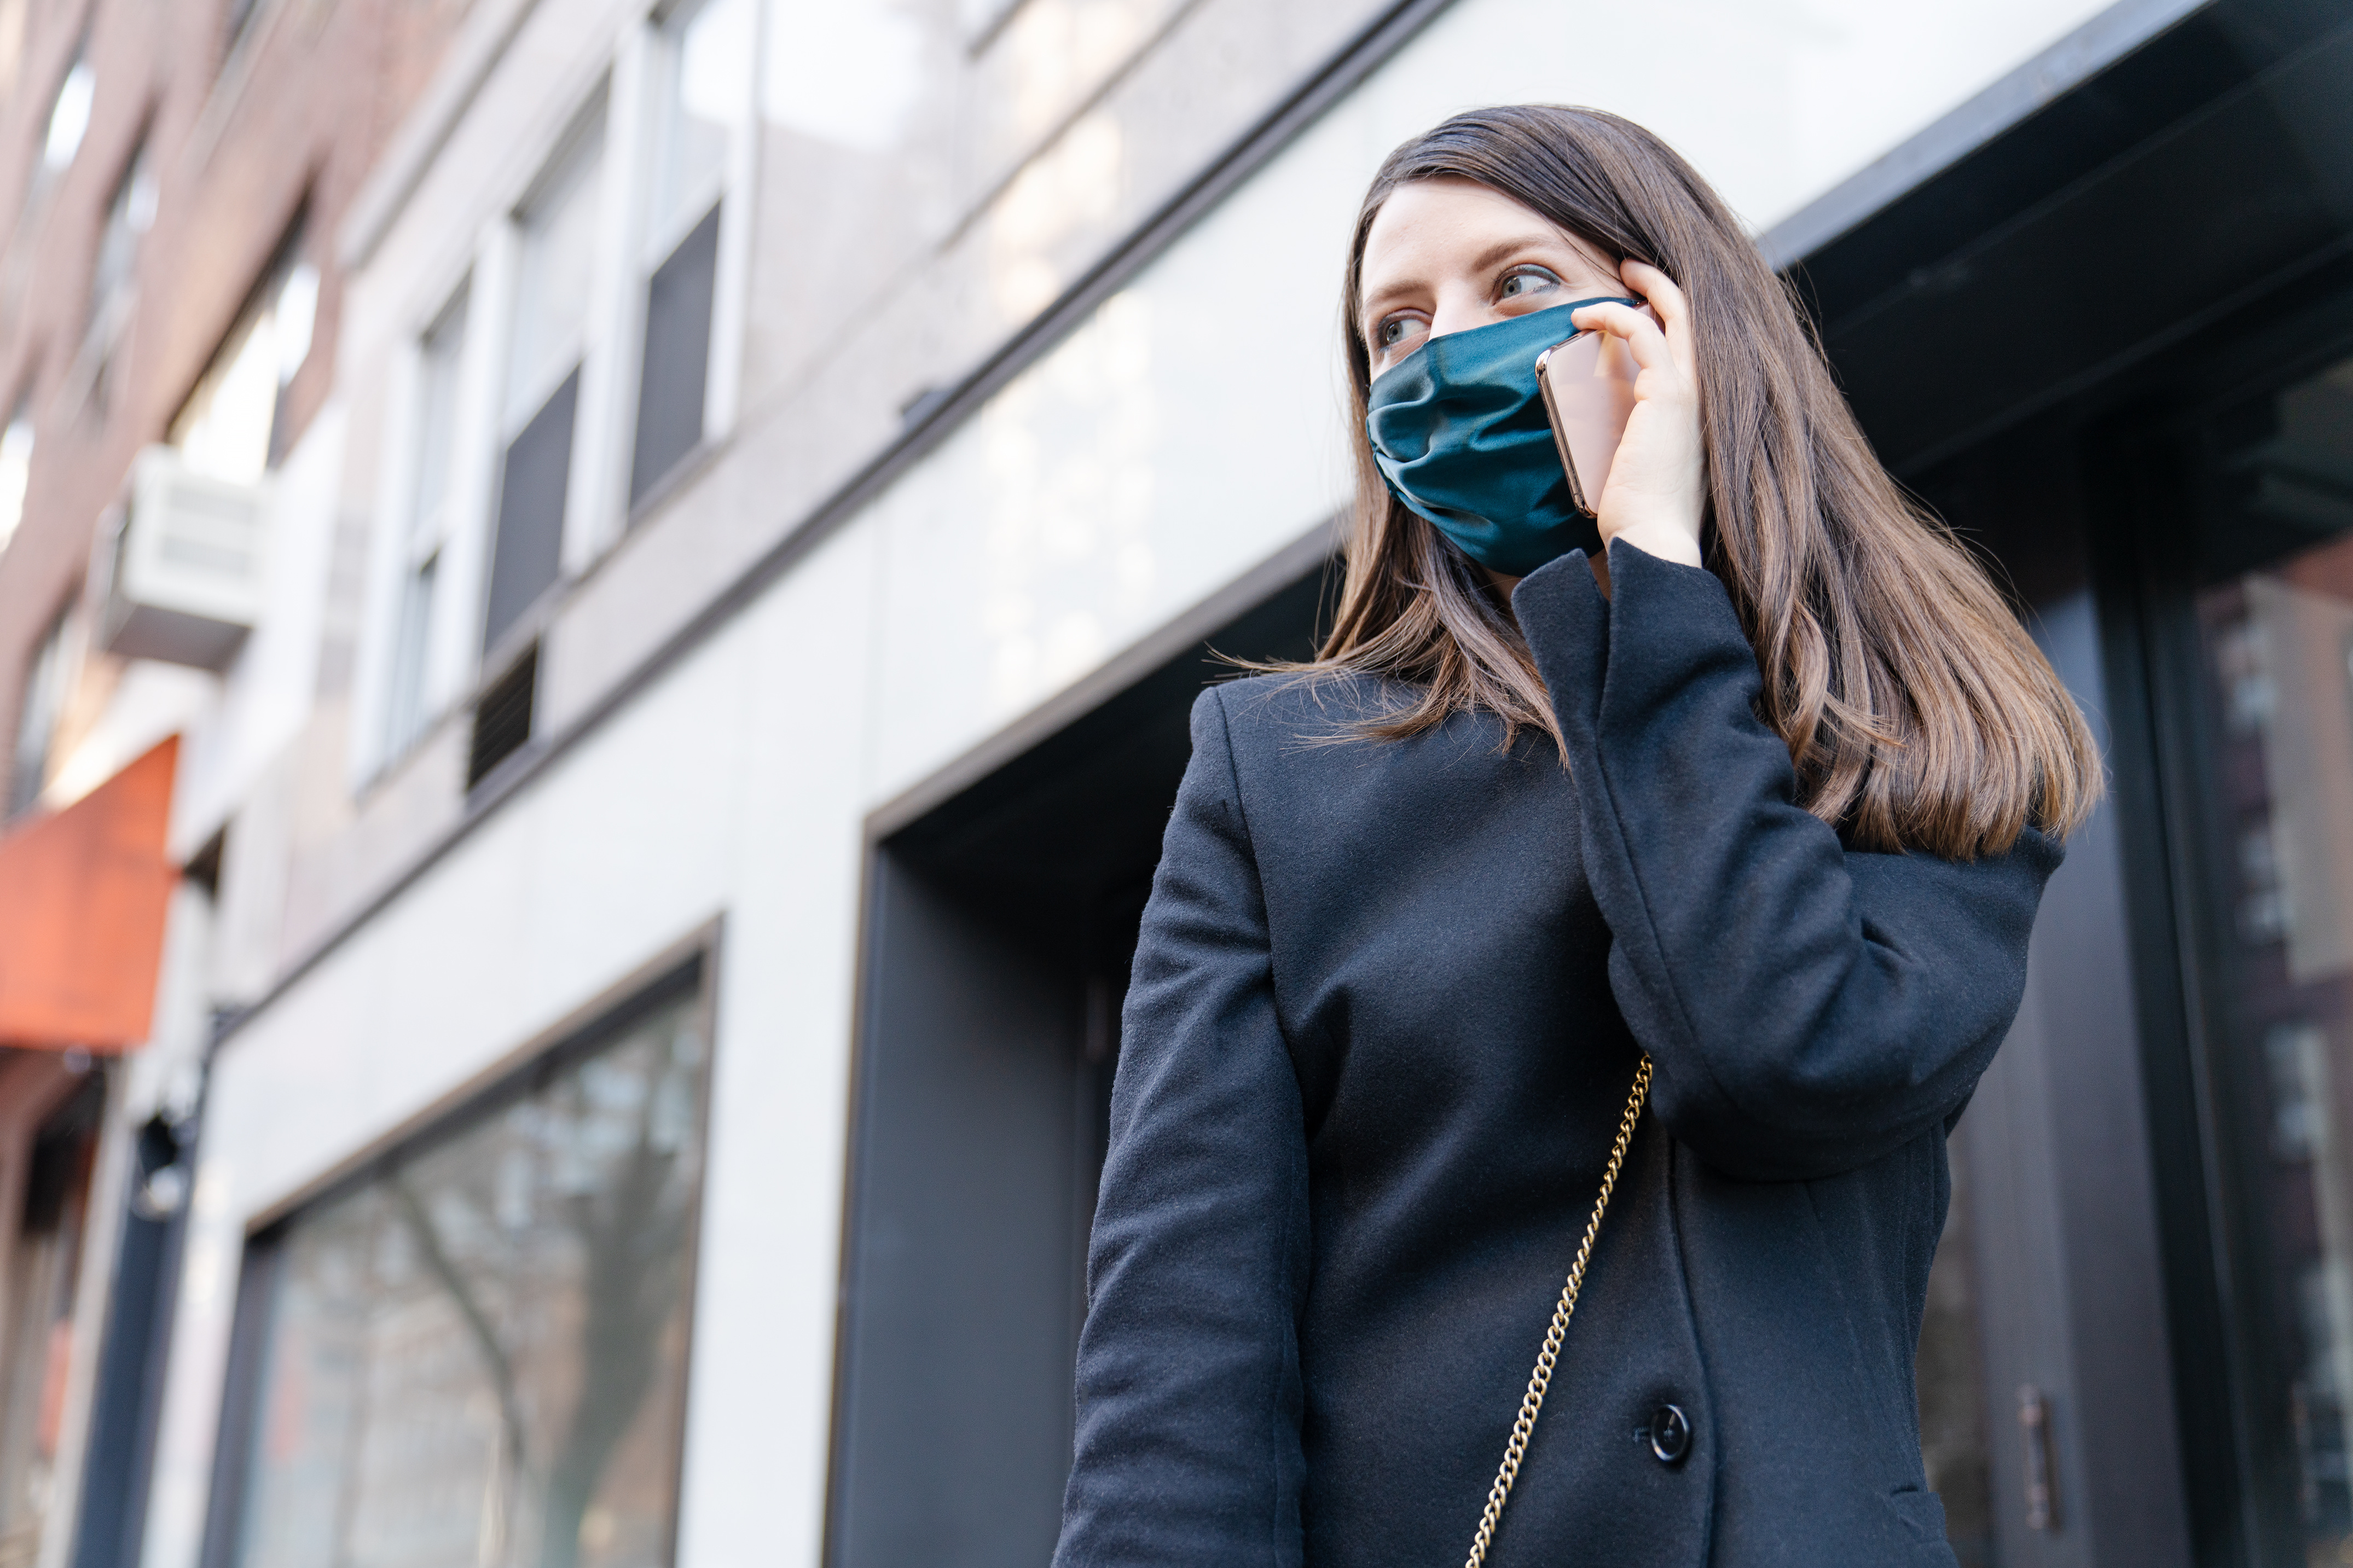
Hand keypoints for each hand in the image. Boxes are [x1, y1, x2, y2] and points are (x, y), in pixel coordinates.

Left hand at [1569, 260, 1703, 567]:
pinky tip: (1585, 315)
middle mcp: (1703, 396)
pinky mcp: (1668, 395)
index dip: (1670, 315)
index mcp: (1697, 411)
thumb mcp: (1634, 463)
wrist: (1655, 542)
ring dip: (1642, 288)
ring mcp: (1690, 393)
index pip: (1691, 347)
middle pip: (1693, 319)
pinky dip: (1614, 315)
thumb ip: (1626, 434)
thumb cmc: (1641, 516)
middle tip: (1630, 268)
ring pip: (1676, 314)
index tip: (1636, 300)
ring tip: (1610, 279)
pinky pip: (1643, 333)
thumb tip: (1593, 421)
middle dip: (1662, 285)